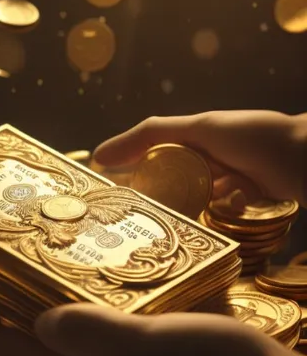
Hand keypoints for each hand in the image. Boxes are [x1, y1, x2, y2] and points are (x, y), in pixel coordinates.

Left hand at [0, 272, 305, 355]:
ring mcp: (105, 354)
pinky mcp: (131, 337)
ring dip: (6, 284)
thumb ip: (94, 337)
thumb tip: (40, 321)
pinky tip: (55, 255)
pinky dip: (56, 279)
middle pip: (7, 328)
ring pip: (40, 314)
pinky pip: (79, 304)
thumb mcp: (154, 353)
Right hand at [94, 110, 306, 206]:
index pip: (153, 153)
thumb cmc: (254, 136)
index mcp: (197, 134)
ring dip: (189, 210)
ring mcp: (233, 176)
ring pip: (198, 199)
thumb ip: (151, 136)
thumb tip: (101, 154)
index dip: (131, 172)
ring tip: (170, 225)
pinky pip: (225, 211)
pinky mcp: (251, 197)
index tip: (105, 194)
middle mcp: (213, 154)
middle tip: (133, 220)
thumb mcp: (200, 129)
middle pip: (173, 179)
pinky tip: (226, 212)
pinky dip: (223, 213)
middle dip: (156, 197)